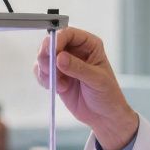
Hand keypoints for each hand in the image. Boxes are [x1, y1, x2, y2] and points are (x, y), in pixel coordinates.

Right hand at [34, 27, 138, 149]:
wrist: (103, 116)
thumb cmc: (107, 95)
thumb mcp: (96, 80)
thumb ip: (78, 68)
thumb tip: (60, 58)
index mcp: (89, 45)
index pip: (68, 33)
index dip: (57, 39)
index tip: (52, 51)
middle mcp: (75, 51)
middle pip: (51, 43)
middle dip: (47, 55)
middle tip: (49, 69)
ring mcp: (64, 63)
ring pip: (44, 58)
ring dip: (45, 70)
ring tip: (59, 83)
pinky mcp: (57, 76)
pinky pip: (41, 72)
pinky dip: (44, 80)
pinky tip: (58, 88)